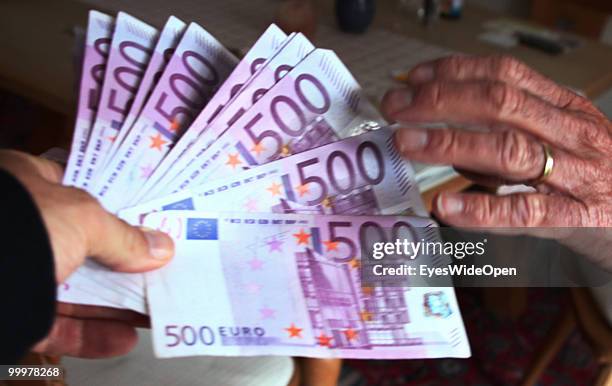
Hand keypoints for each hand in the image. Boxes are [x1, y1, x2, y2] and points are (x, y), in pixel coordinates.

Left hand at [0, 150, 173, 356]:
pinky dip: (90, 333)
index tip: (147, 222)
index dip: (115, 205)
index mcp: (24, 184)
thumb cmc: (17, 226)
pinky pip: (55, 324)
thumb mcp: (81, 219)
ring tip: (153, 309)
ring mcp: (13, 271)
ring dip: (115, 302)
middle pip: (82, 245)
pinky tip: (124, 337)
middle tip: (159, 270)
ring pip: (72, 289)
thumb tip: (161, 247)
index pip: (76, 190)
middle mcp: (18, 226)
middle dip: (123, 262)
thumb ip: (123, 235)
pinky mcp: (10, 312)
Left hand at [382, 55, 611, 266]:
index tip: (413, 80)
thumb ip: (504, 132)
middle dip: (440, 101)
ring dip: (450, 142)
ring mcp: (577, 175)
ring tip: (407, 142)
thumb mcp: (557, 139)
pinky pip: (525, 212)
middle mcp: (572, 133)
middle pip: (500, 103)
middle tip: (397, 108)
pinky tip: (445, 205)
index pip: (505, 75)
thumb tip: (443, 131)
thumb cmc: (589, 175)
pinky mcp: (577, 218)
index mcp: (565, 107)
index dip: (454, 72)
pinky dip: (481, 209)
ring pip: (509, 150)